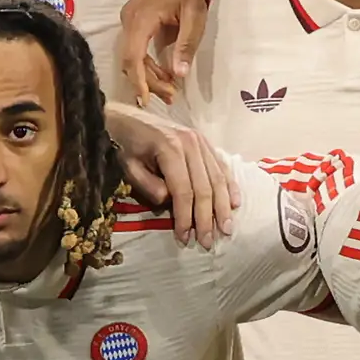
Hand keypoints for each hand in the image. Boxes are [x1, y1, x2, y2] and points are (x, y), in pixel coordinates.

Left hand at [106, 98, 237, 244]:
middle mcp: (190, 142)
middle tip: (208, 242)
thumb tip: (171, 203)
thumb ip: (150, 186)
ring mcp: (200, 140)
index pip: (183, 191)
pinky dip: (230, 185)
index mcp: (170, 148)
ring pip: (218, 178)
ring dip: (223, 206)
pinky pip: (222, 165)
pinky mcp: (204, 141)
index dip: (186, 217)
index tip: (184, 238)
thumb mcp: (129, 167)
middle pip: (205, 187)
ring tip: (226, 228)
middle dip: (207, 218)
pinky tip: (235, 203)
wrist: (125, 117)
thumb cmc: (124, 144)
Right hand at [119, 0, 214, 103]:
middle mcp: (128, 20)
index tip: (145, 100)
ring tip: (170, 89)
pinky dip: (146, 64)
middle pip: (131, 60)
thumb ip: (186, 45)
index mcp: (142, 18)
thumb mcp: (195, 17)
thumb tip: (178, 74)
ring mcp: (128, 21)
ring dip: (148, 75)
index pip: (133, 56)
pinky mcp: (132, 22)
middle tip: (171, 96)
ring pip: (131, 57)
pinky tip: (163, 74)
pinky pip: (134, 49)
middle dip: (148, 82)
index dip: (138, 80)